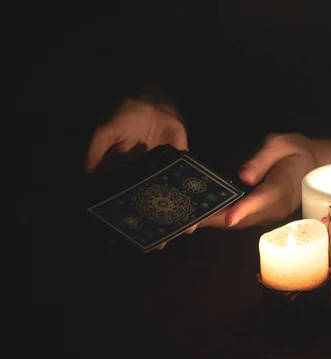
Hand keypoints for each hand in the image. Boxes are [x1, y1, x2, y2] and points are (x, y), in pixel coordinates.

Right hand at [85, 98, 193, 249]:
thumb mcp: (105, 132)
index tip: (124, 240)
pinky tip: (201, 211)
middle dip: (154, 226)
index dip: (122, 222)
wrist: (152, 98)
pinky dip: (195, 198)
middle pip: (148, 208)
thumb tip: (84, 180)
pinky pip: (189, 185)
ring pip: (170, 201)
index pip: (121, 205)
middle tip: (160, 243)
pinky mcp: (182, 166)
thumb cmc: (123, 114)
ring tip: (183, 232)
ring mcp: (164, 175)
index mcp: (121, 177)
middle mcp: (143, 180)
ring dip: (177, 217)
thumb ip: (94, 154)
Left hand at [198, 133, 330, 228]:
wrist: (313, 166)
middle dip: (217, 220)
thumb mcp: (281, 145)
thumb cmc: (296, 152)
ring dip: (215, 223)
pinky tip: (201, 215)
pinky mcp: (263, 215)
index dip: (245, 209)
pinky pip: (241, 219)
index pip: (263, 199)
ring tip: (187, 221)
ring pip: (240, 222)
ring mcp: (270, 214)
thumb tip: (243, 176)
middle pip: (245, 217)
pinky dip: (221, 219)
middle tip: (189, 222)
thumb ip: (262, 159)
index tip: (229, 218)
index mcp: (283, 186)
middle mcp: (276, 206)